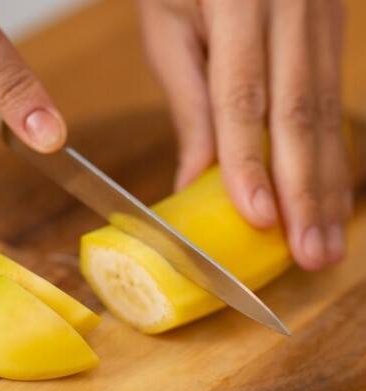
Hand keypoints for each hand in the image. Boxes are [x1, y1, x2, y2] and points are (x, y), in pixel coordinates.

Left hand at [137, 0, 351, 269]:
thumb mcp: (170, 30)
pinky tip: (332, 198)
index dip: (251, 162)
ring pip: (326, 116)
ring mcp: (323, 17)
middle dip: (305, 193)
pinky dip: (330, 158)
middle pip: (301, 116)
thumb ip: (190, 105)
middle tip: (311, 253)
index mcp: (241, 1)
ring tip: (327, 242)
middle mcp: (294, 7)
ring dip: (328, 187)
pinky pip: (333, 103)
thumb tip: (194, 183)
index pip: (244, 98)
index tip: (259, 219)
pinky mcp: (333, 31)